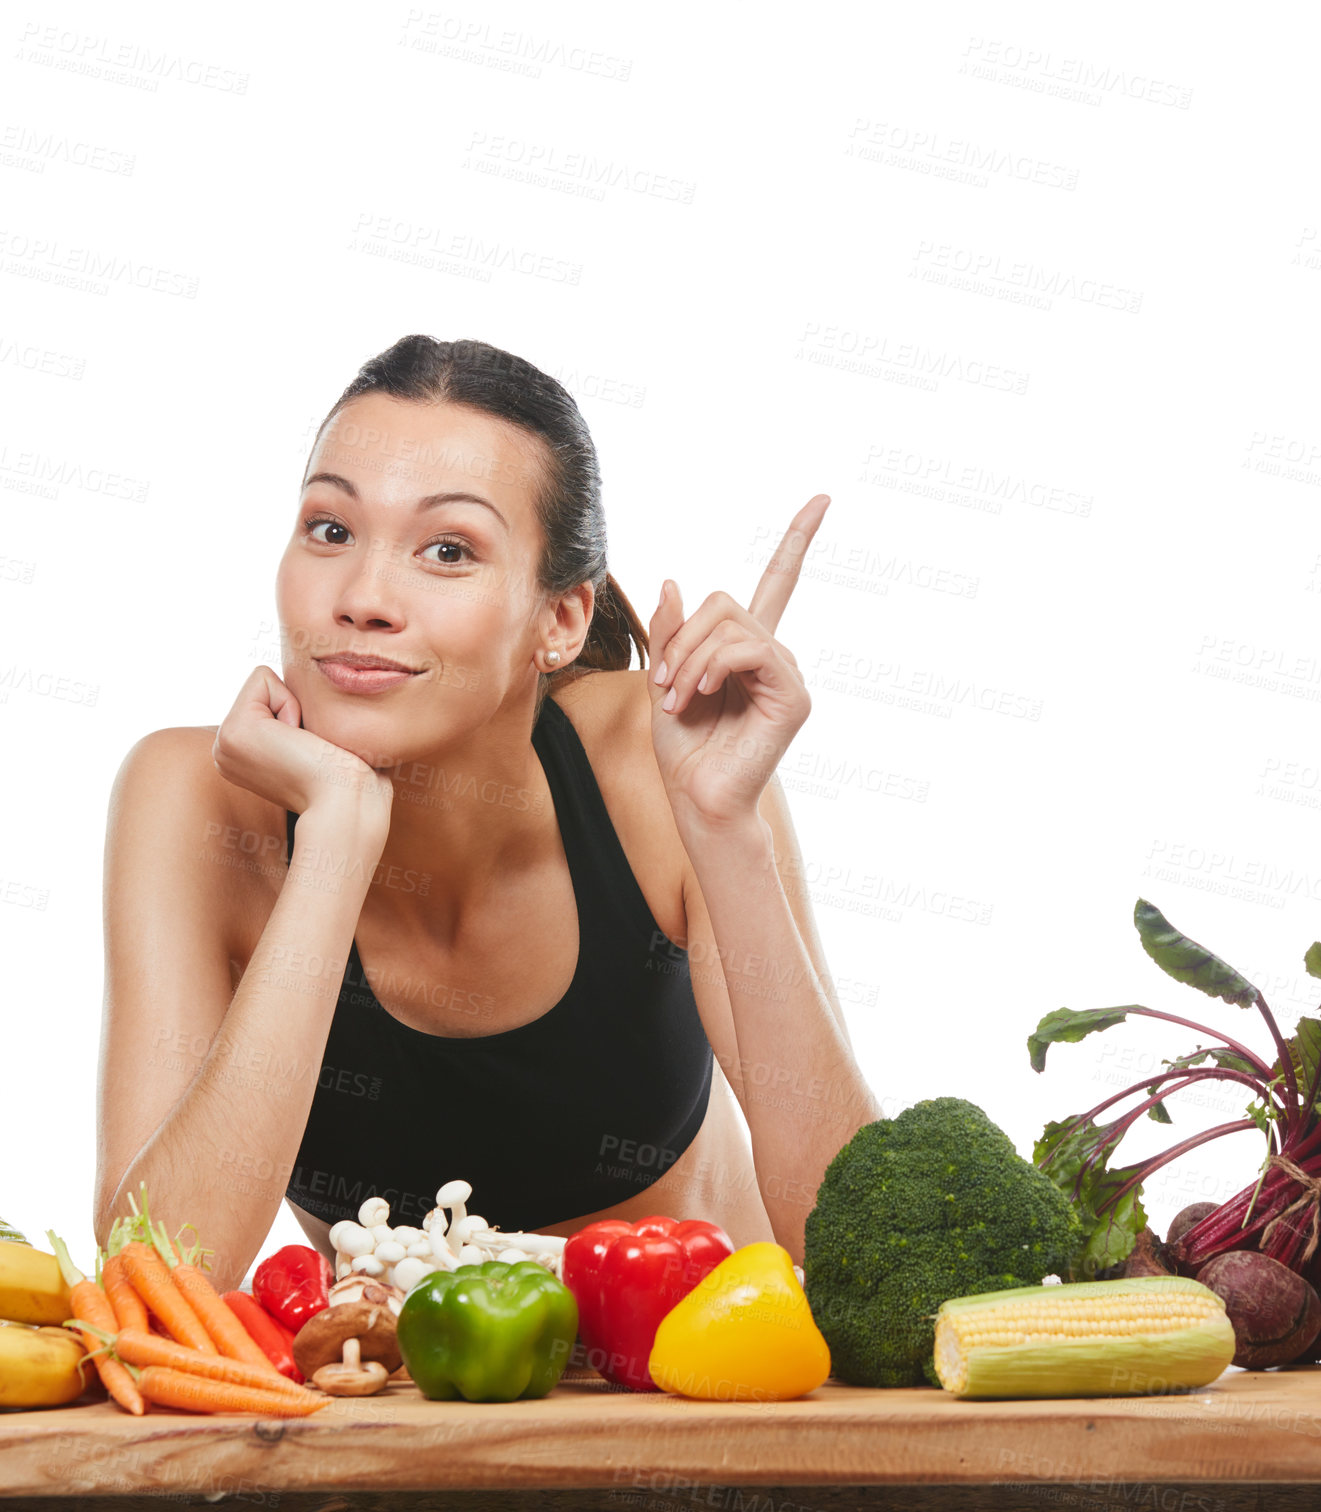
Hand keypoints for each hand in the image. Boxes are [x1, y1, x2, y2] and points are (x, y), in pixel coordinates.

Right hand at [212, 666, 393, 839]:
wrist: (346, 800)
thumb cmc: (343, 775)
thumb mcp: (305, 744)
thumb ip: (289, 723)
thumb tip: (300, 708)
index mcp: (238, 757)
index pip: (263, 698)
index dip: (295, 712)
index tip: (305, 749)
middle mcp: (223, 752)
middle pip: (260, 687)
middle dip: (292, 707)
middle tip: (305, 749)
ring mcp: (223, 744)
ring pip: (261, 682)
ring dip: (292, 707)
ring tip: (301, 747)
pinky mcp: (233, 731)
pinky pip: (262, 677)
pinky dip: (289, 702)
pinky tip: (297, 740)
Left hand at [647, 495, 827, 829]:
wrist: (697, 798)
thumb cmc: (682, 749)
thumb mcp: (663, 678)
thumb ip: (671, 632)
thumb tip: (673, 580)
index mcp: (747, 648)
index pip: (778, 583)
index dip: (798, 540)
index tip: (822, 499)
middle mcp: (774, 655)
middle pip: (728, 602)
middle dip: (684, 636)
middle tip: (665, 682)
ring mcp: (788, 674)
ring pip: (734, 625)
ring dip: (691, 658)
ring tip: (678, 699)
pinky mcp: (793, 696)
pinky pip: (749, 649)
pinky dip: (712, 667)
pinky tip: (698, 697)